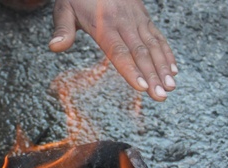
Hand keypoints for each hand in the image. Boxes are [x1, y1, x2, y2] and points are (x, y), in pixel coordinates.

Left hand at [49, 0, 177, 100]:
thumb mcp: (64, 9)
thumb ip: (62, 29)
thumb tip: (54, 47)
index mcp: (103, 24)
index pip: (118, 51)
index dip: (131, 70)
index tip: (142, 87)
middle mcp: (124, 22)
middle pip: (140, 53)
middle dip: (152, 76)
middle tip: (160, 97)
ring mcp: (137, 20)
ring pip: (153, 46)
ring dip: (163, 68)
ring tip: (171, 88)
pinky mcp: (144, 18)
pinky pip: (158, 37)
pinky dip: (167, 54)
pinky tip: (173, 71)